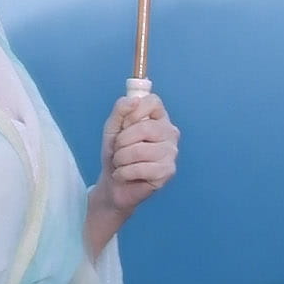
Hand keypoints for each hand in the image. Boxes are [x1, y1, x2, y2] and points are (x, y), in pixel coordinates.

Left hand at [85, 89, 177, 254]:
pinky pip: (141, 168)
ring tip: (120, 164)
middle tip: (118, 150)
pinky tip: (124, 175)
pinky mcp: (168, 171)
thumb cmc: (116, 153)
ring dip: (121, 159)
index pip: (153, 102)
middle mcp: (170, 133)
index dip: (133, 113)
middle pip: (146, 128)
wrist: (113, 184)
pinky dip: (124, 173)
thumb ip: (120, 110)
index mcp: (158, 118)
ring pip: (141, 150)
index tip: (123, 126)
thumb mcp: (112, 128)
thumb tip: (134, 100)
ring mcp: (171, 152)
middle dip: (122, 141)